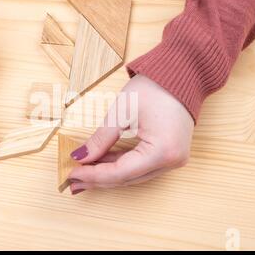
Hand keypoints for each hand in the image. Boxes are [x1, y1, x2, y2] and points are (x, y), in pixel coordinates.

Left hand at [67, 74, 193, 193]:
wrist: (183, 74)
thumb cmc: (156, 87)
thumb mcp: (121, 113)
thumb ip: (100, 139)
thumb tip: (80, 157)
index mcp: (162, 151)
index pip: (120, 173)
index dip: (93, 175)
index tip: (71, 175)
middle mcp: (172, 161)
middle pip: (127, 179)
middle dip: (98, 179)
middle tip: (72, 180)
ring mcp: (174, 159)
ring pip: (133, 175)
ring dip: (108, 173)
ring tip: (83, 173)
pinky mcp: (171, 154)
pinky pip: (141, 166)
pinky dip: (121, 165)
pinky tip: (101, 163)